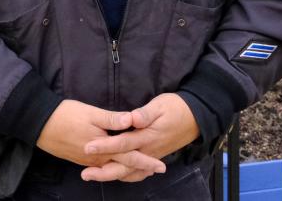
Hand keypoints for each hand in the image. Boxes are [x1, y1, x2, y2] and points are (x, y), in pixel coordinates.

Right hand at [36, 99, 165, 180]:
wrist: (39, 123)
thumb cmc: (66, 115)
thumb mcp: (91, 113)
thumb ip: (112, 119)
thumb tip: (133, 120)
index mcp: (103, 148)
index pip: (130, 156)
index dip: (146, 160)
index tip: (161, 166)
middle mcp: (97, 159)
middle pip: (122, 167)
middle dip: (140, 169)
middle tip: (156, 171)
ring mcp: (87, 160)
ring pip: (111, 169)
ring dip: (127, 170)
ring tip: (140, 171)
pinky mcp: (79, 159)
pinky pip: (101, 168)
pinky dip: (112, 170)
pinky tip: (114, 166)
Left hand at [79, 93, 199, 181]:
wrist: (196, 117)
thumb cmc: (176, 108)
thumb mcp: (160, 105)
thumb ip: (145, 114)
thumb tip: (131, 118)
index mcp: (147, 137)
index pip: (122, 144)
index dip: (104, 146)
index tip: (88, 147)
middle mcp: (148, 151)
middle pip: (123, 166)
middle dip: (103, 171)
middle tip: (85, 174)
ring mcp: (152, 156)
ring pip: (130, 172)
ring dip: (112, 175)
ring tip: (94, 176)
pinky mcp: (154, 156)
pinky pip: (139, 172)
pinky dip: (127, 176)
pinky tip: (117, 175)